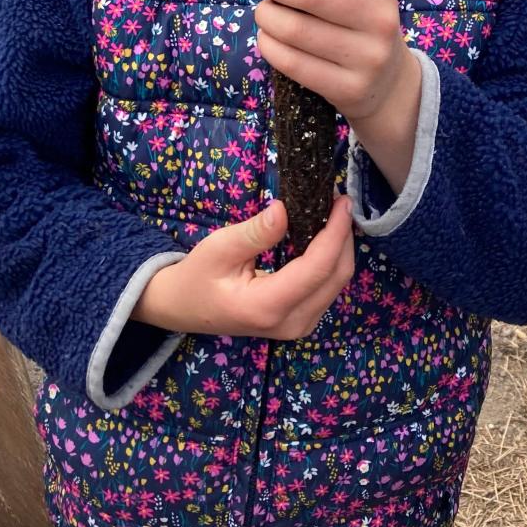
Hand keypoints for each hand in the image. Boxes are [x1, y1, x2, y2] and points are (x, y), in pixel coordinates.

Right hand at [132, 197, 355, 338]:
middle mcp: (291, 323)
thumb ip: (256, 232)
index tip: (341, 201)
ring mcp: (298, 326)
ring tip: (333, 213)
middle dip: (343, 236)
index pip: (317, 269)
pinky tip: (326, 236)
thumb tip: (286, 209)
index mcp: (268, 306)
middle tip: (337, 200)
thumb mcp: (219, 248)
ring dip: (340, 247)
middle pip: (336, 277)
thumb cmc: (197, 276)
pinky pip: (327, 288)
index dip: (335, 233)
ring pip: (336, 283)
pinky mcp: (300, 320)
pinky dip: (331, 260)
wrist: (183, 308)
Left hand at [252, 0, 421, 190]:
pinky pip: (292, 62)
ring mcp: (368, 57)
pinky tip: (269, 37)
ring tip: (266, 11)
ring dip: (266, 15)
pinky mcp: (349, 89)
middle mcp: (381, 19)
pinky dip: (269, 45)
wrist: (386, 83)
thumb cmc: (353, 18)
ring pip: (295, 29)